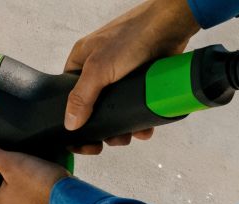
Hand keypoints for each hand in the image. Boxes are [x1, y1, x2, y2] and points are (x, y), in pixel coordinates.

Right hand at [63, 0, 199, 151]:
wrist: (170, 25)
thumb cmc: (131, 36)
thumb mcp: (98, 69)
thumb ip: (81, 97)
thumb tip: (69, 124)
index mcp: (80, 64)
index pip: (69, 97)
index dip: (72, 120)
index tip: (79, 140)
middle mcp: (99, 72)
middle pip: (93, 110)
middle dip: (100, 130)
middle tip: (107, 143)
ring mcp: (121, 78)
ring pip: (116, 112)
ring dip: (121, 130)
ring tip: (127, 138)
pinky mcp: (141, 83)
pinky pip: (136, 108)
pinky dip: (139, 122)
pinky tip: (143, 130)